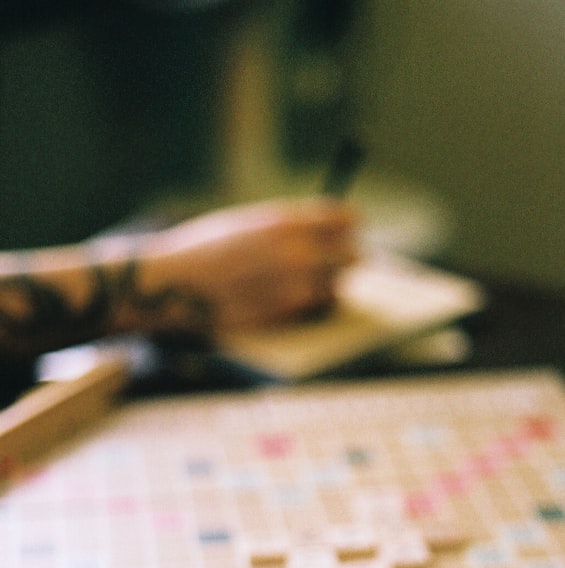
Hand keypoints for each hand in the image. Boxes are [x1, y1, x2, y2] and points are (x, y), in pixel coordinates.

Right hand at [0, 197, 358, 361]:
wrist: (176, 284)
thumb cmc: (207, 248)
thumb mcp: (249, 222)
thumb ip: (289, 226)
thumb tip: (328, 229)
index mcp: (287, 221)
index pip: (346, 219)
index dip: (349, 225)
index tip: (348, 230)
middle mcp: (297, 253)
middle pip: (353, 257)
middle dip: (347, 257)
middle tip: (340, 260)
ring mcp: (294, 287)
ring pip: (338, 288)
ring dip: (329, 285)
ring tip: (307, 281)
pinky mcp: (286, 315)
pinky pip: (316, 310)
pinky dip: (312, 306)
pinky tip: (292, 299)